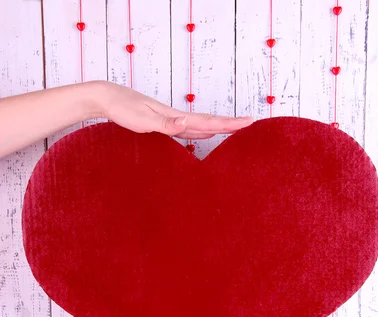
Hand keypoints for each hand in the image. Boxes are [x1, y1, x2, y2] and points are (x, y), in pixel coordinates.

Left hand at [96, 81, 252, 139]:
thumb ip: (166, 124)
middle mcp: (176, 116)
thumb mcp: (143, 120)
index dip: (228, 123)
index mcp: (175, 116)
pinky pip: (187, 129)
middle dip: (229, 124)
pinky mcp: (162, 122)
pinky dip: (199, 132)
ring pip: (199, 125)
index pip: (207, 121)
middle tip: (248, 123)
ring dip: (217, 127)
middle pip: (208, 121)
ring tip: (233, 128)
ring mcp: (170, 119)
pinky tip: (204, 134)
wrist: (107, 98)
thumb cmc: (122, 109)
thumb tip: (188, 123)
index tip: (248, 121)